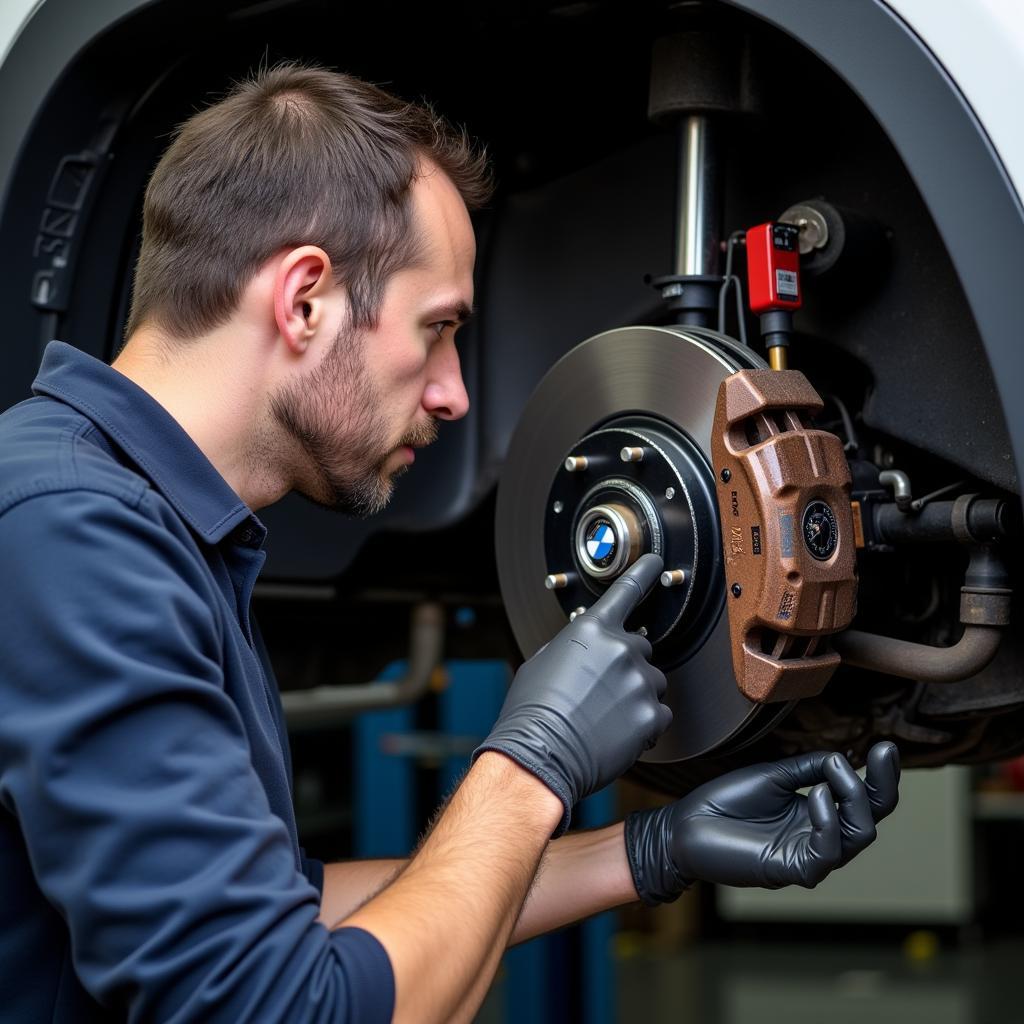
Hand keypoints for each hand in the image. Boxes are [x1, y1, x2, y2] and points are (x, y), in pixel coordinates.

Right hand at [476, 554, 670, 835]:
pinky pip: (660, 715)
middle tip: (601, 692)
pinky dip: (644, 725)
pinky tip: (618, 734)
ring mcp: (639, 683)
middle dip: (626, 667)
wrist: (540, 755)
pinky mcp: (650, 716)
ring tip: (606, 718)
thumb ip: (574, 647)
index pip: (625, 592)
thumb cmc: (533, 712)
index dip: (643, 574)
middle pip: (640, 649)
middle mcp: (620, 650)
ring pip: (652, 683)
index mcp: (591, 631)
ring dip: (636, 696)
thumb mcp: (542, 662)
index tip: (657, 564)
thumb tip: (586, 650)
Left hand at [625, 741, 899, 901]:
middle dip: (882, 785)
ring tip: (834, 771)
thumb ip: (810, 768)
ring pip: (858, 836)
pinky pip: (827, 853)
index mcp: (817, 813)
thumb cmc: (726, 802)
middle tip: (884, 753)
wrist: (687, 825)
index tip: (887, 746)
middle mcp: (819, 836)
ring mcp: (809, 855)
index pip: (861, 799)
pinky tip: (815, 793)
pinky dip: (827, 820)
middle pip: (870, 818)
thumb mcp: (774, 775)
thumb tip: (845, 759)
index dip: (880, 776)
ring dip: (853, 798)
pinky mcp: (793, 870)